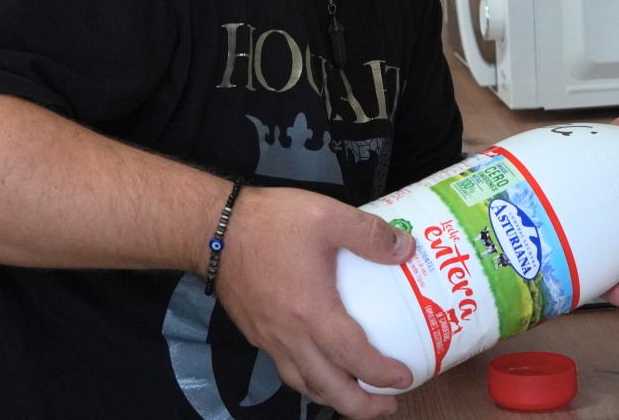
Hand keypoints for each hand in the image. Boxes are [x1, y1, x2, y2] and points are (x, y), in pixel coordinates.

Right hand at [213, 185, 415, 418]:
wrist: (213, 229)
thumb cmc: (272, 224)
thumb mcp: (329, 217)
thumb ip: (369, 234)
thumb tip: (406, 250)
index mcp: (312, 313)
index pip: (352, 357)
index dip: (381, 374)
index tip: (404, 379)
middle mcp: (289, 335)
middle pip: (326, 386)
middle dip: (358, 405)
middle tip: (387, 407)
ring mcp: (269, 337)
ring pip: (303, 383)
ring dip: (332, 397)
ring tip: (356, 397)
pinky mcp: (255, 331)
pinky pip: (286, 368)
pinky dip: (308, 378)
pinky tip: (320, 366)